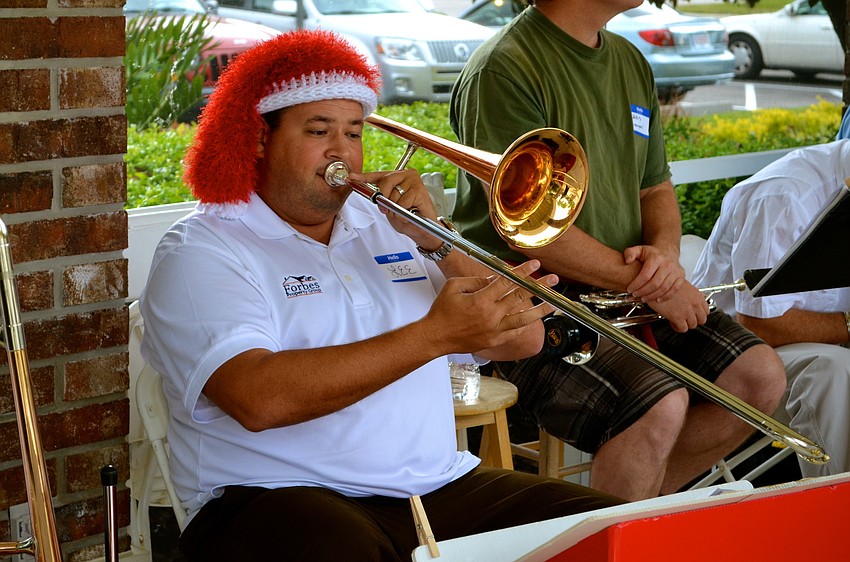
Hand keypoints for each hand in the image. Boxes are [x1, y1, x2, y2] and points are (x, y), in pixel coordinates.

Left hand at [352, 168, 444, 250]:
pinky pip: (403, 202)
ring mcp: (414, 181)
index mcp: (397, 178)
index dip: (364, 177)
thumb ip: (383, 201)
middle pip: (385, 181)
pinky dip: (404, 212)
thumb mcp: (390, 209)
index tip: (351, 178)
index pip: (378, 176)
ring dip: (396, 208)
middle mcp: (406, 175)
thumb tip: (378, 198)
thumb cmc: (408, 219)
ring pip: (394, 194)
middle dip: (384, 198)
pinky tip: (411, 213)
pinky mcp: (420, 189)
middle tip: (388, 209)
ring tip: (405, 212)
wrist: (424, 230)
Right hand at [421, 260, 556, 356]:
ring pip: (523, 318)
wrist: (436, 337)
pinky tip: (533, 318)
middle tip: (552, 279)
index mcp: (481, 300)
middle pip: (520, 298)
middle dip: (539, 287)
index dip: (523, 272)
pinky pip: (514, 331)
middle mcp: (491, 316)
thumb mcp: (454, 286)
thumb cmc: (442, 311)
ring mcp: (494, 330)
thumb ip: (476, 280)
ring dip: (541, 310)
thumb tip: (494, 278)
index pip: (507, 282)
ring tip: (554, 303)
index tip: (534, 265)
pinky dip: (524, 324)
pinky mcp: (495, 341)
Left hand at [623, 244, 685, 302]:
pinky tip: (657, 299)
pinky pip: (674, 289)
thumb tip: (627, 261)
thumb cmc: (652, 253)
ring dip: (652, 296)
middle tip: (635, 295)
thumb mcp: (639, 249)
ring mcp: (676, 270)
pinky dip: (666, 297)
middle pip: (655, 283)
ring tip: (643, 298)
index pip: (645, 275)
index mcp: (656, 258)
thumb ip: (630, 253)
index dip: (636, 285)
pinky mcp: (681, 276)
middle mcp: (667, 264)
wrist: (667, 250)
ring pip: (664, 288)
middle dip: (643, 292)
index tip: (630, 289)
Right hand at [644, 281, 708, 332]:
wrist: (655, 284)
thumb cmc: (664, 282)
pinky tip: (672, 322)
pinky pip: (682, 329)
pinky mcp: (677, 317)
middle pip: (702, 320)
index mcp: (697, 295)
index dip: (699, 314)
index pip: (707, 311)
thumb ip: (688, 294)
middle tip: (686, 319)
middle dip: (694, 320)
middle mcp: (694, 303)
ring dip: (685, 324)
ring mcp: (687, 311)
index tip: (694, 314)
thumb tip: (688, 301)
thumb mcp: (682, 285)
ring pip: (692, 325)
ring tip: (677, 320)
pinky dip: (678, 327)